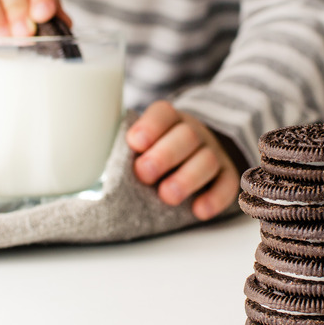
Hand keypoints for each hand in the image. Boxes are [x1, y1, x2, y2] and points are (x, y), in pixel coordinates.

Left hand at [125, 101, 239, 220]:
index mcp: (169, 120)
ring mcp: (213, 153)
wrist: (197, 153)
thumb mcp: (143, 143)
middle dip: (164, 155)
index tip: (135, 143)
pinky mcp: (227, 175)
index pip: (163, 113)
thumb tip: (95, 162)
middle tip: (144, 174)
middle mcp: (194, 133)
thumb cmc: (158, 152)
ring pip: (207, 161)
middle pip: (187, 136)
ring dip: (186, 178)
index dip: (150, 126)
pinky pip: (227, 184)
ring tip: (166, 196)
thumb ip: (126, 149)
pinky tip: (198, 211)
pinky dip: (215, 198)